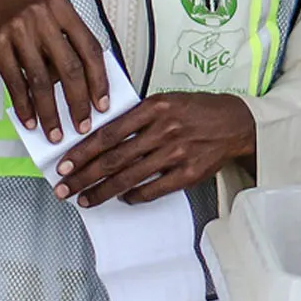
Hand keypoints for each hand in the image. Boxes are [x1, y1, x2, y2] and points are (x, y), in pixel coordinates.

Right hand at [0, 0, 111, 141]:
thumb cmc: (7, 22)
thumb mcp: (41, 23)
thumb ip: (63, 46)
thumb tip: (87, 86)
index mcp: (60, 6)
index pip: (90, 47)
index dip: (99, 80)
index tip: (103, 104)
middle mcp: (41, 13)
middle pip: (69, 67)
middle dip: (78, 102)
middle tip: (82, 125)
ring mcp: (17, 26)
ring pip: (42, 80)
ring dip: (50, 112)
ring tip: (54, 132)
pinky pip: (16, 83)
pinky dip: (25, 107)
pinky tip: (30, 121)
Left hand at [55, 92, 255, 206]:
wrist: (235, 123)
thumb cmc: (197, 111)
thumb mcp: (165, 101)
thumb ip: (136, 117)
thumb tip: (100, 137)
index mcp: (155, 107)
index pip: (109, 133)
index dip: (83, 151)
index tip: (64, 163)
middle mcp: (164, 130)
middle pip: (113, 159)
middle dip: (84, 176)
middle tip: (65, 187)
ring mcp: (177, 153)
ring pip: (129, 177)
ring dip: (102, 191)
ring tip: (85, 199)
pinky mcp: (188, 173)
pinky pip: (153, 190)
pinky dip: (133, 196)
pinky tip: (121, 198)